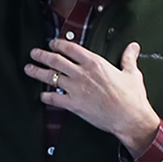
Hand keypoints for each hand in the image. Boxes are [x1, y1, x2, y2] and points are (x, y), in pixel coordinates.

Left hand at [25, 39, 162, 155]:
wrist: (130, 118)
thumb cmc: (132, 97)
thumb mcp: (132, 73)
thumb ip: (129, 58)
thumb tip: (133, 47)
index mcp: (95, 63)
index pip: (71, 48)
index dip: (58, 44)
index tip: (52, 43)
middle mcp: (82, 73)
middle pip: (56, 60)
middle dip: (42, 55)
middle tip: (34, 53)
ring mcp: (75, 89)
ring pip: (50, 77)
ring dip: (37, 72)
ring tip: (29, 69)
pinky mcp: (73, 104)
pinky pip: (53, 98)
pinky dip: (45, 97)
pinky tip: (42, 96)